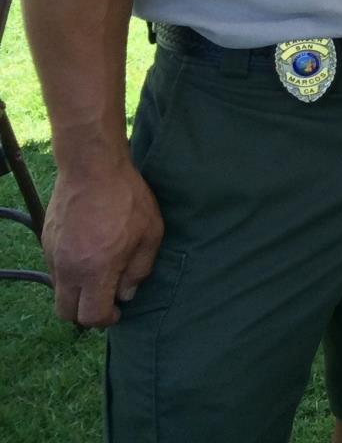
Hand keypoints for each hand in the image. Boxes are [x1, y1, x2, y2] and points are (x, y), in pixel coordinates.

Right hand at [42, 155, 164, 327]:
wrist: (92, 167)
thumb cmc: (127, 198)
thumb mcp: (150, 232)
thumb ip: (139, 269)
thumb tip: (126, 293)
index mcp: (96, 270)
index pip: (91, 316)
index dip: (107, 319)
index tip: (118, 310)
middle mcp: (68, 269)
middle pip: (67, 313)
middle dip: (86, 313)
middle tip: (105, 297)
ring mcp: (53, 255)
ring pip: (59, 291)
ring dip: (77, 292)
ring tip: (99, 272)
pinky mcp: (46, 242)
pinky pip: (55, 269)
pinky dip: (69, 272)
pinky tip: (88, 251)